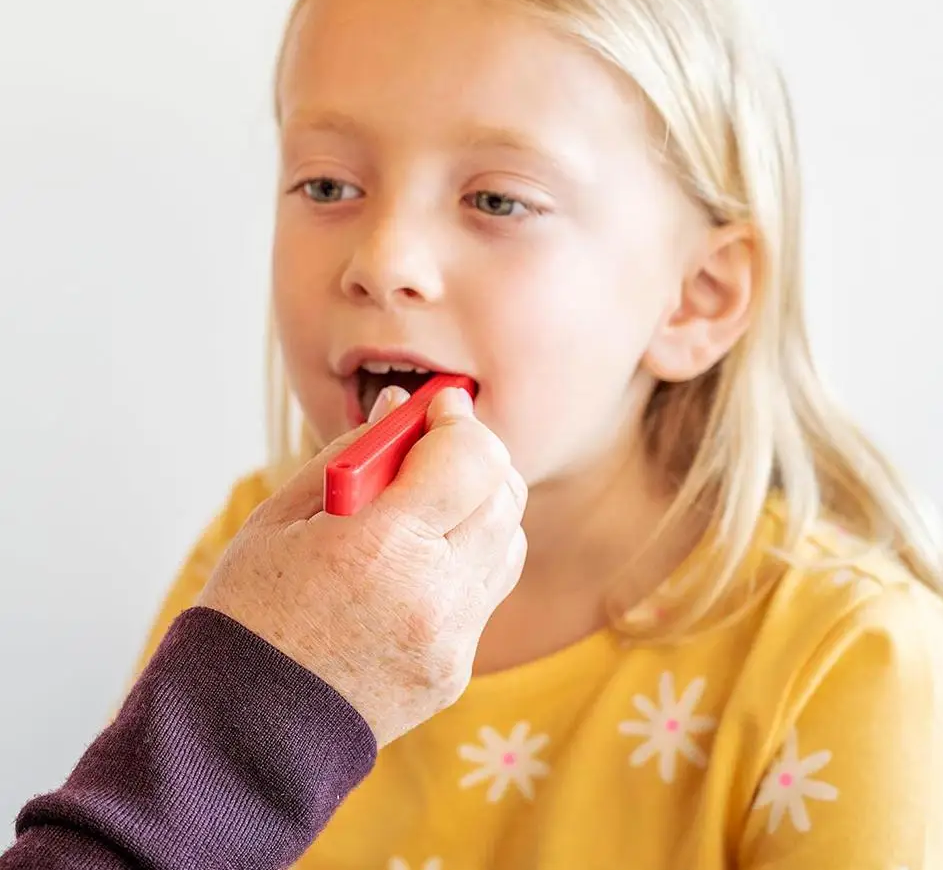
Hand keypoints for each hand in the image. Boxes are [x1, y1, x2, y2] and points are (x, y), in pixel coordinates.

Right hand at [196, 386, 527, 745]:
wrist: (239, 731)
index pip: (471, 457)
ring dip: (480, 507)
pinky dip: (469, 558)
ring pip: (508, 540)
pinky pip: (487, 590)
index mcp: (380, 545)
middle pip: (503, 495)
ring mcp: (451, 638)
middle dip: (475, 458)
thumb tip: (402, 408)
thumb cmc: (249, 613)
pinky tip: (422, 559)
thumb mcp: (282, 516)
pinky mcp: (456, 669)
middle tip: (435, 449)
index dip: (459, 421)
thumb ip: (354, 453)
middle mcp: (432, 593)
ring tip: (426, 508)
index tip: (439, 406)